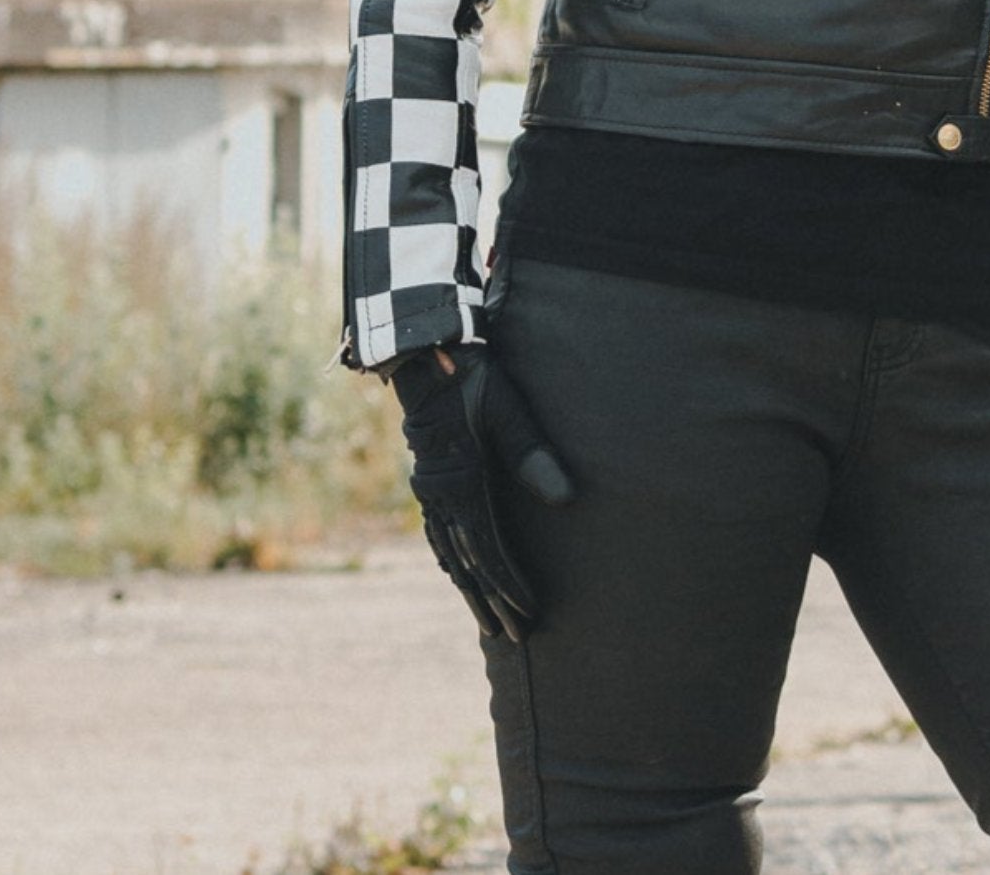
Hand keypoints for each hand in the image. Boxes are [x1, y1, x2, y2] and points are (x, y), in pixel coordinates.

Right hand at [388, 344, 572, 641]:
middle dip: (493, 601)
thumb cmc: (472, 376)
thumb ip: (533, 452)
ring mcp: (430, 491)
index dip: (510, 583)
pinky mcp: (429, 481)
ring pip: (451, 555)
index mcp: (460, 482)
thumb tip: (565, 499)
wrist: (424, 353)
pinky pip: (440, 535)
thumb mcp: (506, 407)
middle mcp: (440, 495)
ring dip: (472, 589)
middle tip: (517, 637)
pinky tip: (460, 574)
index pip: (488, 548)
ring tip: (491, 623)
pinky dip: (452, 563)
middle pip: (468, 563)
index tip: (531, 612)